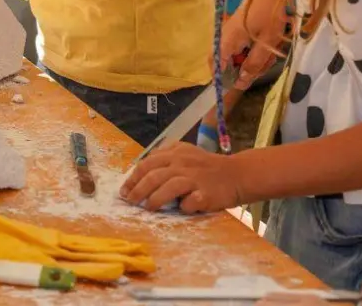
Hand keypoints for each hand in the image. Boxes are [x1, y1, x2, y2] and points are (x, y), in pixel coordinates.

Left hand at [120, 142, 243, 213]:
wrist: (237, 174)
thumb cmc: (207, 167)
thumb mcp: (185, 153)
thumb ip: (165, 157)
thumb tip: (141, 170)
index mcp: (175, 153)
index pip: (147, 164)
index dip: (133, 178)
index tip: (124, 190)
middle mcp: (182, 164)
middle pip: (153, 176)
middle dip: (137, 190)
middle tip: (130, 201)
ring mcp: (194, 178)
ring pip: (167, 187)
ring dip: (154, 200)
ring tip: (148, 208)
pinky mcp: (205, 194)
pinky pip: (188, 202)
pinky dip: (182, 207)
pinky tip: (181, 209)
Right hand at [221, 0, 290, 91]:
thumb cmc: (269, 15)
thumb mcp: (266, 44)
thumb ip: (253, 64)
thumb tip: (240, 82)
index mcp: (227, 42)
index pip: (215, 66)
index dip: (223, 79)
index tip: (239, 84)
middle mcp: (224, 38)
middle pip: (226, 63)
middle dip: (244, 69)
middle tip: (264, 66)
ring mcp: (230, 32)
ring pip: (235, 55)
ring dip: (252, 59)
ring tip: (270, 54)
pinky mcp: (238, 28)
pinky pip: (240, 46)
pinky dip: (253, 50)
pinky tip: (267, 47)